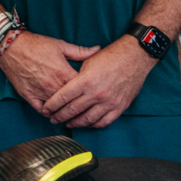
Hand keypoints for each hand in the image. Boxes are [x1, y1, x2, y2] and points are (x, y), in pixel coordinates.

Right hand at [0, 30, 100, 115]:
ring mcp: (40, 92)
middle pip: (71, 102)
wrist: (11, 46)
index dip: (89, 90)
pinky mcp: (29, 96)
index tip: (92, 91)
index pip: (82, 88)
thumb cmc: (36, 44)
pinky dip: (49, 112)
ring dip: (65, 111)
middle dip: (79, 103)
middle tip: (85, 105)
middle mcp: (52, 85)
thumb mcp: (61, 45)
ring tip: (72, 112)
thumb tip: (97, 50)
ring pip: (58, 109)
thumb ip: (80, 51)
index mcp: (63, 72)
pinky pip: (41, 110)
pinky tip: (54, 111)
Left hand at [39, 37, 155, 128]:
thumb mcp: (87, 62)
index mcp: (85, 81)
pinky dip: (93, 124)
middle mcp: (96, 93)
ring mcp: (109, 102)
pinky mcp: (120, 106)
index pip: (62, 98)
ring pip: (87, 119)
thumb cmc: (110, 56)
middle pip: (72, 111)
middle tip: (53, 119)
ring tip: (67, 123)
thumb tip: (63, 88)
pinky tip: (86, 123)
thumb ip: (75, 77)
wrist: (135, 56)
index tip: (45, 110)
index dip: (51, 106)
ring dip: (75, 123)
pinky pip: (104, 121)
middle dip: (59, 116)